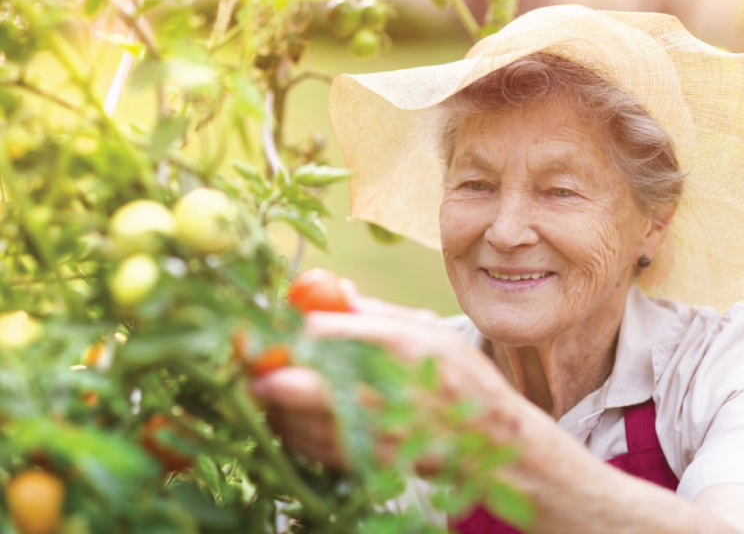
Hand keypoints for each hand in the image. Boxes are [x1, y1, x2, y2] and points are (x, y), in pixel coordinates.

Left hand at [251, 283, 519, 470]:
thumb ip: (377, 312)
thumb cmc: (460, 377)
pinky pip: (303, 445)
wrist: (491, 443)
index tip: (255, 323)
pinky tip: (291, 412)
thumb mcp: (429, 330)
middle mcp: (376, 390)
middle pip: (290, 382)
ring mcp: (366, 432)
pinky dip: (287, 427)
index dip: (278, 327)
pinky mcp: (359, 462)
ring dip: (267, 401)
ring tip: (265, 383)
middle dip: (257, 369)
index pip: (317, 333)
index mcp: (394, 346)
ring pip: (288, 418)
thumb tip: (334, 290)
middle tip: (245, 357)